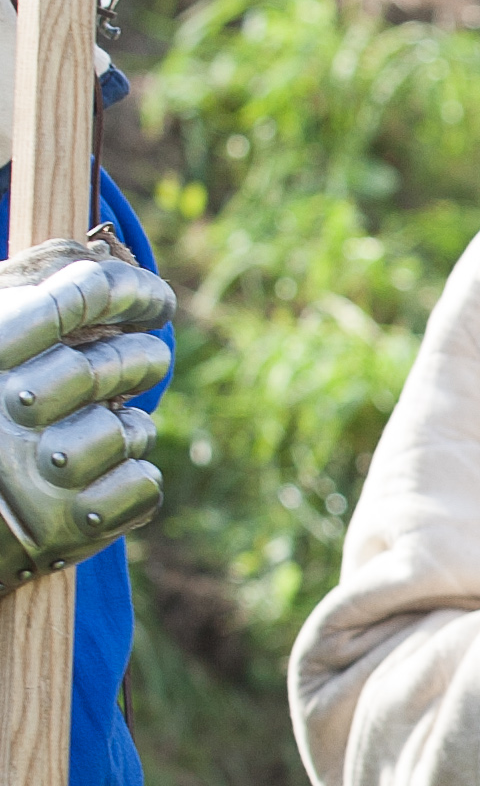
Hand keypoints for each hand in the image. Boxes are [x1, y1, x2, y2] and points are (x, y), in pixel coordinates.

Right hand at [0, 238, 171, 582]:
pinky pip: (143, 482)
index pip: (83, 294)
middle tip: (149, 356)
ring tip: (103, 434)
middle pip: (108, 364)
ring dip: (131, 429)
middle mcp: (7, 405)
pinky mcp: (71, 524)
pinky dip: (134, 480)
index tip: (157, 301)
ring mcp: (39, 469)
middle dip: (141, 357)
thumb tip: (97, 262)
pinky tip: (99, 483)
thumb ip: (30, 296)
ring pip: (128, 429)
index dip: (133, 292)